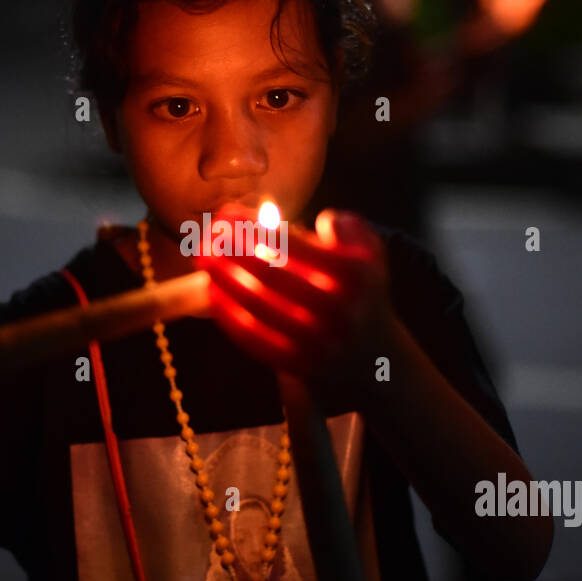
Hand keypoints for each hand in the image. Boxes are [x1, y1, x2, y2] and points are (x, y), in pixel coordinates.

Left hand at [195, 207, 395, 389]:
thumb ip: (349, 227)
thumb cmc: (363, 289)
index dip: (252, 227)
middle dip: (232, 250)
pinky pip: (256, 339)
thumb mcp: (371, 251)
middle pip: (271, 273)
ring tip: (203, 259)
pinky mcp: (301, 366)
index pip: (292, 244)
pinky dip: (230, 316)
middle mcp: (340, 308)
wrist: (378, 354)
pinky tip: (213, 294)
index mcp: (355, 273)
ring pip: (259, 307)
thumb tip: (324, 220)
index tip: (224, 215)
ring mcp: (319, 341)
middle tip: (207, 235)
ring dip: (224, 279)